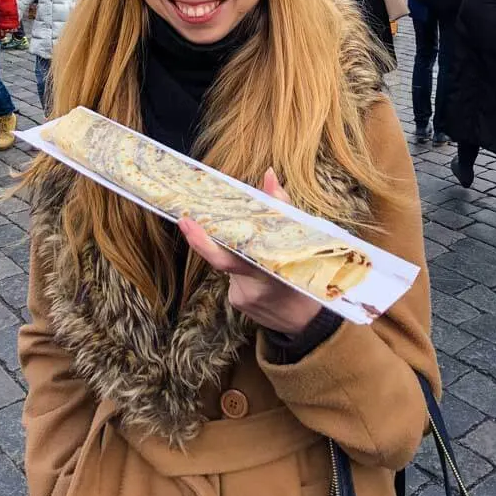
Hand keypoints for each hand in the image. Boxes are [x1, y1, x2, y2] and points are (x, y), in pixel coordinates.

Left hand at [178, 169, 321, 334]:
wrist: (309, 321)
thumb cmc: (309, 271)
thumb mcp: (301, 239)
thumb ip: (281, 207)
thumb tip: (268, 174)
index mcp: (270, 267)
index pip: (228, 255)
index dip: (203, 241)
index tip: (187, 222)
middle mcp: (253, 285)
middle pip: (222, 258)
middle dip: (203, 240)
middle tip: (186, 221)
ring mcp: (243, 296)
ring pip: (230, 265)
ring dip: (236, 253)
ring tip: (255, 250)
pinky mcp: (239, 303)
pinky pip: (233, 278)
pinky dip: (241, 269)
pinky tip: (258, 272)